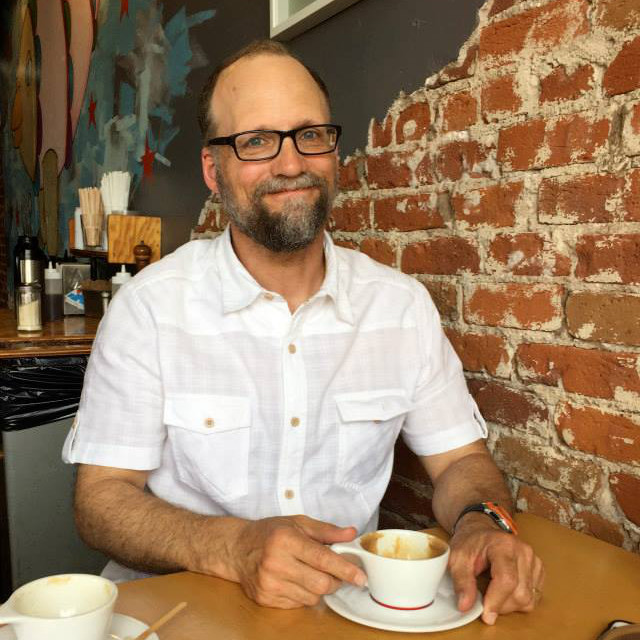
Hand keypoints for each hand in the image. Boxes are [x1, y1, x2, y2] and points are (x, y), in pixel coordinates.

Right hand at [229, 515, 366, 608]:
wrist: (236, 548)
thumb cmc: (269, 533)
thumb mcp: (298, 523)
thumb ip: (327, 531)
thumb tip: (351, 534)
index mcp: (286, 540)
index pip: (322, 559)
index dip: (345, 569)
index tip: (360, 576)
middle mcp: (276, 563)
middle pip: (320, 583)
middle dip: (335, 580)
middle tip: (335, 572)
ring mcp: (269, 583)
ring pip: (311, 597)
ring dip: (319, 588)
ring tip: (310, 572)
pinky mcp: (266, 598)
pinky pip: (297, 604)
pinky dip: (303, 594)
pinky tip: (295, 580)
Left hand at [448, 516, 543, 624]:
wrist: (480, 530)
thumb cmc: (470, 542)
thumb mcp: (457, 558)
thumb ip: (461, 582)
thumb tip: (465, 606)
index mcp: (503, 544)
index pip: (507, 579)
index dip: (496, 601)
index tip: (485, 615)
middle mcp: (523, 551)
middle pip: (520, 593)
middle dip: (501, 606)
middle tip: (484, 600)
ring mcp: (534, 560)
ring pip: (529, 599)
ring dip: (510, 605)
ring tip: (493, 592)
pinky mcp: (538, 569)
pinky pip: (534, 597)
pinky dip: (519, 601)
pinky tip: (504, 590)